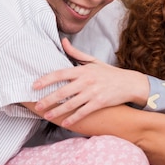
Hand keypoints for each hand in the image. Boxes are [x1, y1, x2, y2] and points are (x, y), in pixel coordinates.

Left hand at [33, 38, 149, 126]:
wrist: (129, 83)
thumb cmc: (109, 73)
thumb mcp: (93, 60)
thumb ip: (76, 53)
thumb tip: (62, 41)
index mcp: (83, 70)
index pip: (60, 74)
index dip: (46, 80)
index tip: (35, 85)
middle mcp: (86, 81)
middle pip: (62, 91)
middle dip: (48, 100)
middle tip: (37, 106)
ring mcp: (93, 93)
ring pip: (71, 104)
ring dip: (57, 111)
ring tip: (47, 115)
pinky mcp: (99, 103)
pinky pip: (83, 112)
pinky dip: (73, 118)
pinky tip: (65, 123)